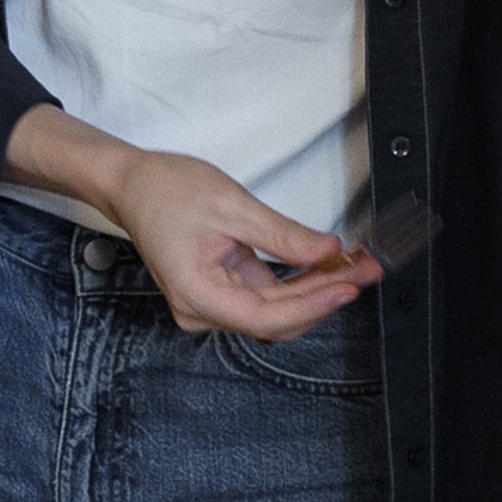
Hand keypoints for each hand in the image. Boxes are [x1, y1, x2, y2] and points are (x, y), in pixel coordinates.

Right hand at [111, 152, 380, 337]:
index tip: (349, 287)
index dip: (314, 304)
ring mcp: (213, 303)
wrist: (133, 184)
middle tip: (368, 269)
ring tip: (357, 265)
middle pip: (278, 317)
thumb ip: (282, 235)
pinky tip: (329, 264)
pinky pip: (269, 295)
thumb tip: (327, 251)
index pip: (267, 316)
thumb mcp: (233, 206)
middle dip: (326, 294)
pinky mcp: (224, 290)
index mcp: (197, 294)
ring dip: (318, 289)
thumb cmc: (166, 191)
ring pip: (278, 309)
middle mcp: (202, 309)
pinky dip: (300, 281)